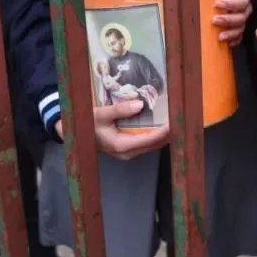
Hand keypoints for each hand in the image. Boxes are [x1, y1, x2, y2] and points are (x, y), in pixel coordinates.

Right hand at [54, 100, 169, 160]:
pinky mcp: (129, 148)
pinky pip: (147, 143)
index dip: (164, 131)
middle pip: (155, 144)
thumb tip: (140, 104)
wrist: (75, 135)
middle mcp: (128, 152)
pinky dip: (157, 134)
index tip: (175, 121)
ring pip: (153, 145)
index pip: (149, 140)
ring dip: (165, 134)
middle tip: (181, 118)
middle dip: (169, 133)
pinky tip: (164, 124)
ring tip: (177, 120)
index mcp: (121, 146)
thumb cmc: (86, 124)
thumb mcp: (100, 115)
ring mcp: (129, 152)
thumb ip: (120, 110)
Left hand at [214, 0, 252, 46]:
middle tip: (214, 20)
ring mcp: (242, 18)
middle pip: (241, 18)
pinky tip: (226, 44)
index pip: (240, 2)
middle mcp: (245, 8)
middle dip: (228, 21)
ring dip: (230, 34)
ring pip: (240, 29)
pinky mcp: (237, 26)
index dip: (230, 4)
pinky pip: (239, 36)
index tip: (216, 4)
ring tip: (219, 37)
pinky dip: (233, 41)